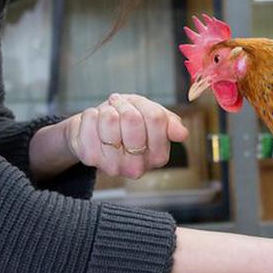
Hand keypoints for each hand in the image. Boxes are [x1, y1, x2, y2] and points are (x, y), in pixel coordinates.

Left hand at [64, 93, 188, 178]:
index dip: (142, 105)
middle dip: (123, 105)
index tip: (134, 107)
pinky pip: (90, 120)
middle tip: (118, 110)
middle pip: (133, 119)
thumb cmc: (124, 122)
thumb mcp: (149, 115)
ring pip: (110, 119)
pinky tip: (94, 125)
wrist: (95, 132)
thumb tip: (182, 133)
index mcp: (158, 157)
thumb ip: (167, 122)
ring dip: (106, 110)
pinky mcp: (89, 158)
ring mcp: (112, 165)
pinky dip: (90, 114)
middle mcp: (137, 167)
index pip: (156, 118)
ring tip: (106, 118)